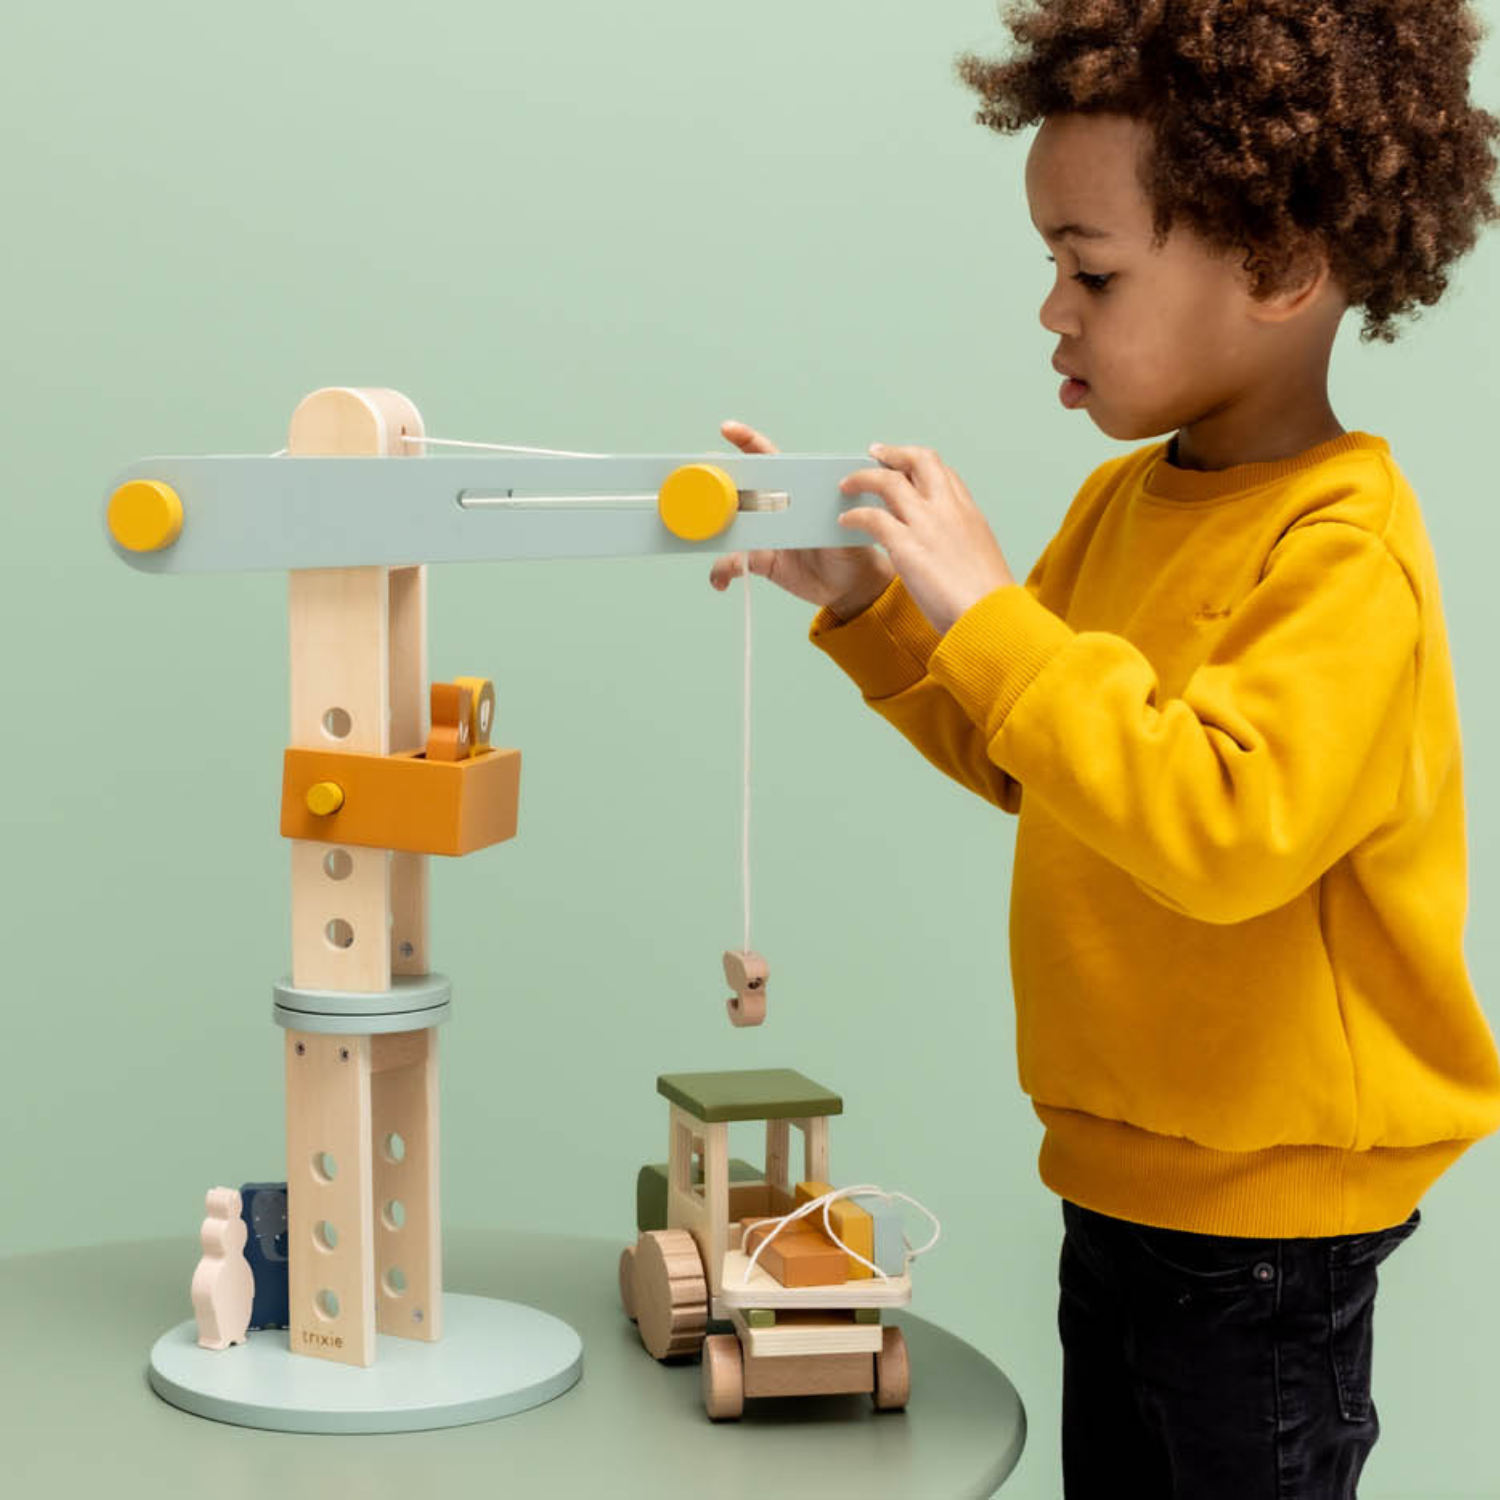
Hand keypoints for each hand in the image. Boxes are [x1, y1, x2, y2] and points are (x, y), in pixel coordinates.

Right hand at [709, 421, 895, 619]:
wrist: (851, 586)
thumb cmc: (852, 548)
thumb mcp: (847, 524)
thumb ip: (834, 512)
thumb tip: (828, 501)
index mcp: (794, 489)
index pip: (768, 458)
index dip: (747, 441)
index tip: (727, 429)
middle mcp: (773, 508)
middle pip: (737, 488)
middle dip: (715, 485)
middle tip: (700, 487)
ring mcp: (763, 534)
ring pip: (728, 527)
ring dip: (714, 533)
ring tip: (708, 538)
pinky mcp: (760, 561)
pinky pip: (732, 563)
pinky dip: (722, 572)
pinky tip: (721, 582)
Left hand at [837, 443, 1015, 633]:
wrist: (991, 619)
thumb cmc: (987, 602)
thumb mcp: (982, 561)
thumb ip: (963, 548)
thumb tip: (950, 556)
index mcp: (969, 514)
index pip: (944, 474)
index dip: (921, 466)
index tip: (906, 464)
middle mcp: (949, 510)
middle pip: (919, 462)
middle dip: (894, 453)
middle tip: (875, 453)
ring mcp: (928, 524)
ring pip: (889, 481)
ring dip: (863, 478)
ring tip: (846, 484)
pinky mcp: (907, 546)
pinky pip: (872, 518)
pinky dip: (855, 515)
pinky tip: (845, 521)